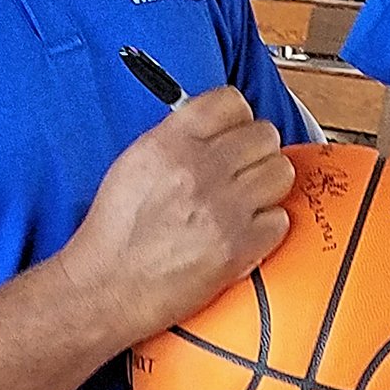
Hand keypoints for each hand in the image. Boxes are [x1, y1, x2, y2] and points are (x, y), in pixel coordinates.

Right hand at [60, 88, 295, 350]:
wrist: (108, 287)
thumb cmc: (116, 233)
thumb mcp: (133, 164)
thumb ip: (176, 138)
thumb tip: (214, 126)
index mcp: (170, 143)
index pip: (231, 101)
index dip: (237, 117)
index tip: (233, 131)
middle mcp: (199, 169)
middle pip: (265, 135)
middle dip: (256, 151)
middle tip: (242, 170)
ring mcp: (224, 208)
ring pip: (281, 172)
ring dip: (267, 185)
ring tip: (246, 200)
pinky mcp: (240, 246)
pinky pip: (280, 219)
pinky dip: (266, 227)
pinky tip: (243, 231)